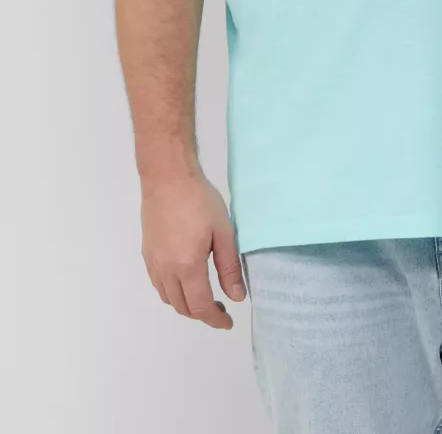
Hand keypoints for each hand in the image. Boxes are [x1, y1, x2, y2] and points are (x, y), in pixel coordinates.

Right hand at [140, 170, 245, 328]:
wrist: (167, 178)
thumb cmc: (199, 201)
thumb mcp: (224, 232)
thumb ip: (229, 267)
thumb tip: (236, 296)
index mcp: (187, 267)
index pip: (200, 306)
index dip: (215, 319)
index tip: (227, 322)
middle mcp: (166, 270)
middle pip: (182, 306)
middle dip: (202, 313)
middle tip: (220, 308)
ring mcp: (153, 262)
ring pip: (167, 297)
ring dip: (186, 304)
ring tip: (204, 296)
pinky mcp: (147, 253)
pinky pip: (158, 284)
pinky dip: (172, 292)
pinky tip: (184, 281)